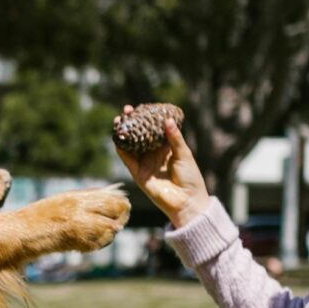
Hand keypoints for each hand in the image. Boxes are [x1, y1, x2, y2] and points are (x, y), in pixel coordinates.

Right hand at [113, 110, 210, 227]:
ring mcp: (144, 163)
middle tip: (127, 109)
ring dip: (124, 132)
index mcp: (166, 148)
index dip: (146, 118)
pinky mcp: (138, 173)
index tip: (142, 106)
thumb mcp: (184, 154)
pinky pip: (127, 159)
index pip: (153, 129)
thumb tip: (167, 120)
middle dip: (132, 122)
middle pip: (139, 135)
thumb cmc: (190, 177)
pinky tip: (118, 137)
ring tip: (119, 119)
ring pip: (130, 145)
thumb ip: (174, 138)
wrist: (186, 201)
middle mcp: (153, 154)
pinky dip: (121, 148)